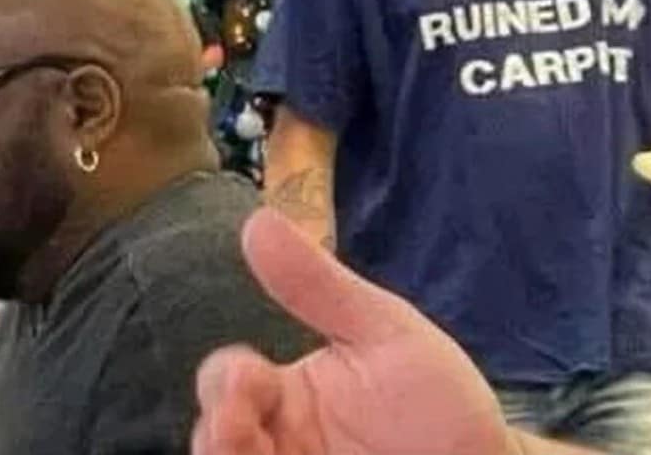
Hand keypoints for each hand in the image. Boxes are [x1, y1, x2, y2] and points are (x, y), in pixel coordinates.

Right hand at [191, 207, 511, 454]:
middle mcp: (277, 442)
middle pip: (216, 438)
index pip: (229, 380)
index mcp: (288, 394)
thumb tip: (257, 219)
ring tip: (240, 451)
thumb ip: (318, 287)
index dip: (225, 380)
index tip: (243, 378)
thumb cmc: (435, 399)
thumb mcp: (382, 334)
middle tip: (231, 427)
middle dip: (215, 432)